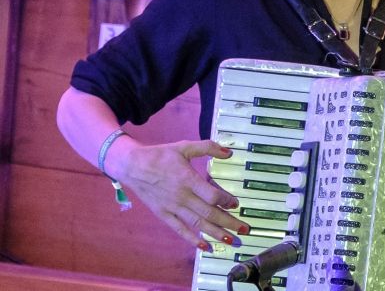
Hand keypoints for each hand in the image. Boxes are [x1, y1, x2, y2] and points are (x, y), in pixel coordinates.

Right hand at [110, 139, 246, 249]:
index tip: (236, 204)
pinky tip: (205, 247)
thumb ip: (208, 147)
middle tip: (244, 230)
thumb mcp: (184, 147)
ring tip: (231, 241)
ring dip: (216, 233)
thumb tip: (229, 152)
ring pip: (198, 224)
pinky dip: (193, 240)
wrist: (131, 166)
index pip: (212, 196)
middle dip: (229, 222)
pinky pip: (180, 230)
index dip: (226, 201)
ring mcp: (172, 207)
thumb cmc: (160, 155)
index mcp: (188, 179)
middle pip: (209, 213)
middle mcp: (182, 196)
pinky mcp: (163, 214)